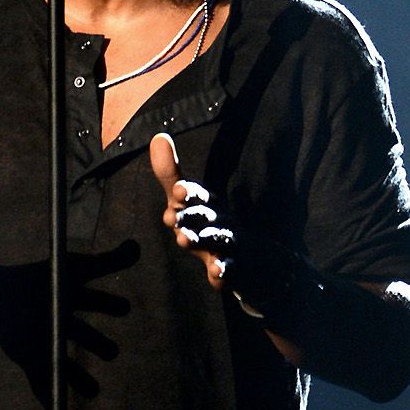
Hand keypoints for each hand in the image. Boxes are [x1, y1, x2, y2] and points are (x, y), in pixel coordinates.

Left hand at [149, 131, 232, 289]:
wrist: (252, 256)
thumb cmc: (209, 222)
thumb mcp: (188, 200)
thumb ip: (170, 173)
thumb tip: (157, 136)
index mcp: (206, 202)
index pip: (197, 194)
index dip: (187, 192)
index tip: (176, 190)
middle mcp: (218, 219)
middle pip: (204, 216)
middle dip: (188, 215)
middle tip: (169, 217)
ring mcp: (228, 243)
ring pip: (216, 240)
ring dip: (200, 240)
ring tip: (182, 240)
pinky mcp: (234, 267)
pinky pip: (229, 269)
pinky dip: (223, 270)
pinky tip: (215, 273)